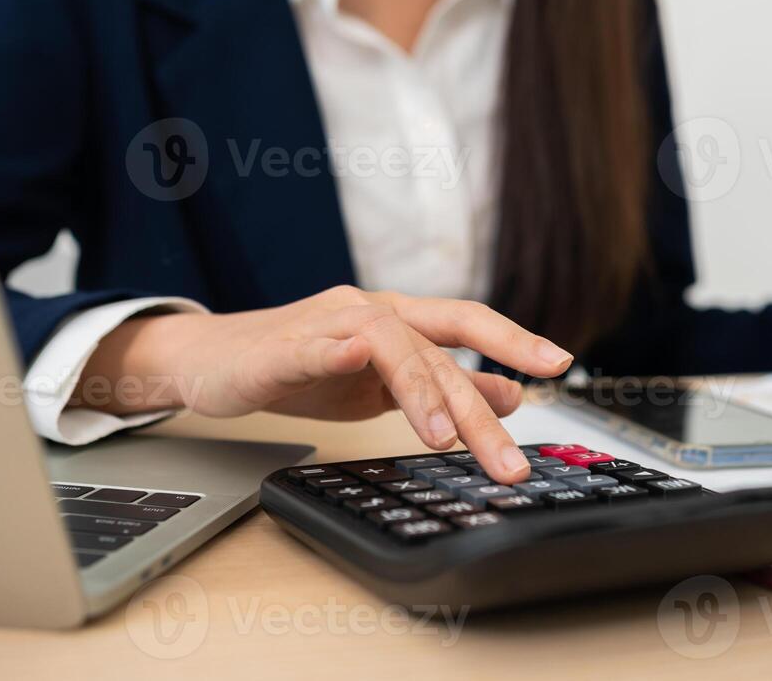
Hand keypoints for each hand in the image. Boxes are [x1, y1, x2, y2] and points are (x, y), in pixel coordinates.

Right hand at [70, 286, 572, 483]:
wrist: (211, 361)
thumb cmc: (295, 367)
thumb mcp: (378, 383)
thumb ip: (439, 385)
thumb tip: (509, 394)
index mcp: (396, 319)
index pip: (466, 322)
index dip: (513, 339)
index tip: (559, 365)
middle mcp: (372, 310)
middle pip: (442, 347)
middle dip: (482, 406)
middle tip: (510, 460)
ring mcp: (333, 322)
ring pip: (400, 346)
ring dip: (430, 396)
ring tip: (450, 444)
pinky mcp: (294, 344)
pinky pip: (338, 347)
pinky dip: (366, 366)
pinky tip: (389, 394)